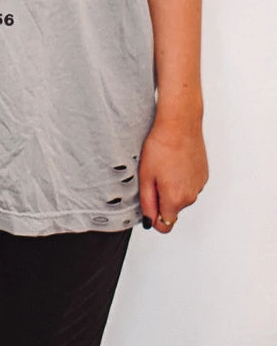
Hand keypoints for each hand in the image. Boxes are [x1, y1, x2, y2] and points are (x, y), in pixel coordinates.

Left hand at [139, 114, 207, 233]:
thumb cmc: (161, 145)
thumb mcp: (145, 176)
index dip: (153, 217)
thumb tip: (150, 221)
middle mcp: (191, 196)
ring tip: (165, 165)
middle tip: (154, 175)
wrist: (180, 124)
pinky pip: (189, 185)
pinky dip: (182, 178)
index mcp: (175, 199)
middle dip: (162, 198)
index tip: (149, 202)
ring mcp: (199, 185)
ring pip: (181, 196)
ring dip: (172, 187)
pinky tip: (175, 161)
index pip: (165, 225)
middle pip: (172, 210)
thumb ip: (147, 203)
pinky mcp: (203, 175)